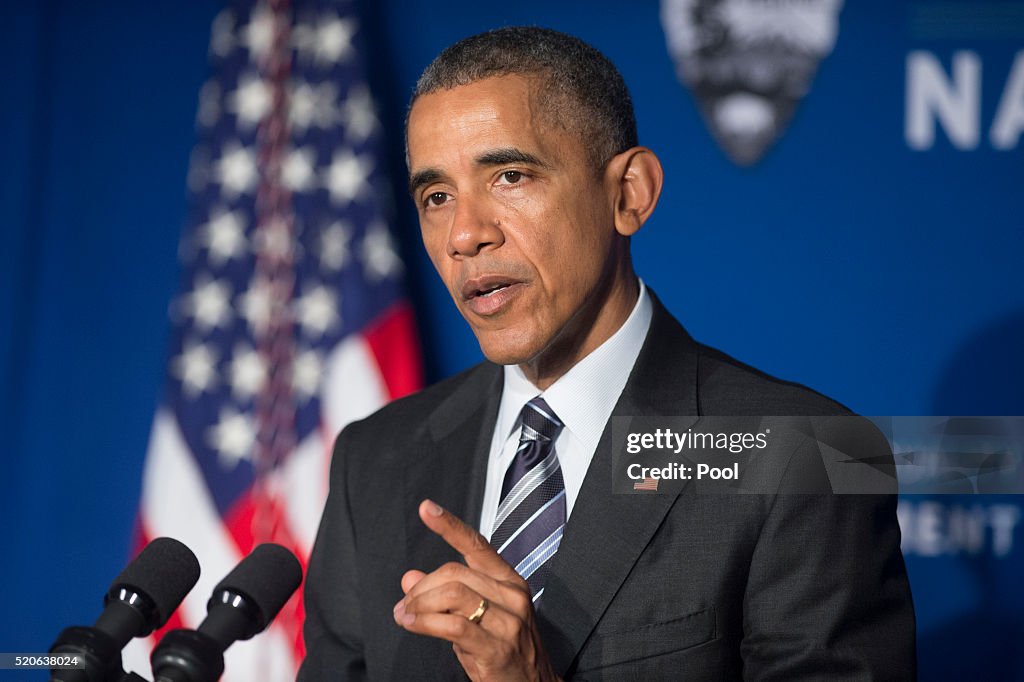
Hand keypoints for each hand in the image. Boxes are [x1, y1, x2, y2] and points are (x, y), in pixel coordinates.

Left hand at [393, 499, 560, 681]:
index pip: (477, 545)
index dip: (450, 526)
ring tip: (406, 616)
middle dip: (421, 588)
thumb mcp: (476, 617)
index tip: (426, 508)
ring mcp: (508, 621)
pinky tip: (412, 625)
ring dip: (419, 605)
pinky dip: (425, 623)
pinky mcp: (497, 647)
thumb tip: (409, 578)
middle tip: (405, 605)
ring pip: (452, 594)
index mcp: (509, 581)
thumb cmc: (504, 651)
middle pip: (454, 573)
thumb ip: (444, 596)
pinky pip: (453, 625)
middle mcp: (512, 595)